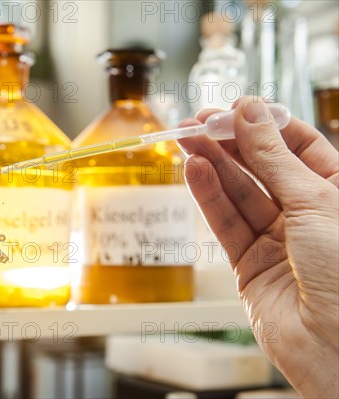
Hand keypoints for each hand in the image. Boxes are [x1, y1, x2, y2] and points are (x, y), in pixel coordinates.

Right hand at [178, 97, 337, 396]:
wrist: (335, 347)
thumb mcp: (314, 201)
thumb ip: (274, 157)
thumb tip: (251, 113)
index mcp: (337, 192)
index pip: (297, 146)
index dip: (264, 124)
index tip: (234, 108)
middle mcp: (307, 214)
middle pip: (261, 167)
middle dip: (229, 142)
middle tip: (196, 122)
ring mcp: (276, 240)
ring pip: (238, 193)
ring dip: (212, 164)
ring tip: (186, 140)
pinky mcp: (249, 264)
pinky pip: (225, 223)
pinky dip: (209, 196)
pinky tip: (195, 171)